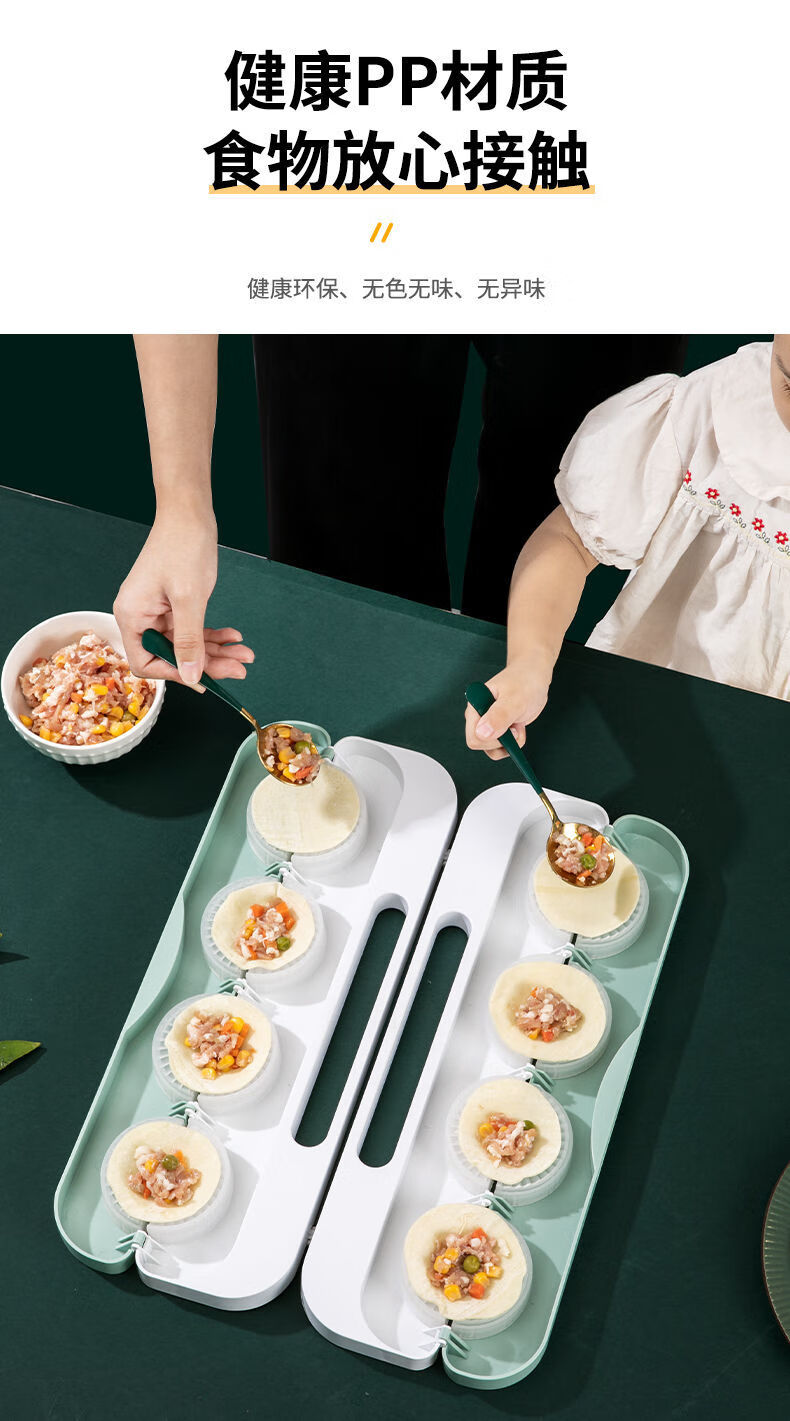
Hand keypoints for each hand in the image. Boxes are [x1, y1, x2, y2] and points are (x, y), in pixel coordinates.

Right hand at [113, 509, 253, 685]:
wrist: (189, 513)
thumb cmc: (182, 546)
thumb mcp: (189, 599)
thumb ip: (189, 641)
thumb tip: (191, 676)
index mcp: (132, 615)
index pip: (146, 662)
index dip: (175, 673)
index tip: (204, 680)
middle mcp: (140, 615)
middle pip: (171, 655)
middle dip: (207, 663)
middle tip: (239, 668)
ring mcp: (157, 610)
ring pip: (186, 643)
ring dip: (216, 650)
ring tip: (245, 654)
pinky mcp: (173, 604)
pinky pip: (192, 628)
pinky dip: (213, 634)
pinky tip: (234, 636)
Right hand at [465, 659, 550, 760]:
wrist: (533, 676)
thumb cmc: (524, 682)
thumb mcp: (514, 699)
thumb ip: (499, 716)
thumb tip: (482, 733)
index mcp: (475, 706)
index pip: (474, 737)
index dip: (493, 739)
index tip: (510, 727)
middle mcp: (478, 716)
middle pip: (481, 744)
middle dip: (502, 741)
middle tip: (515, 725)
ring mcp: (487, 723)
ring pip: (492, 749)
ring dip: (509, 743)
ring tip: (518, 726)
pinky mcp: (497, 728)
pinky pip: (501, 747)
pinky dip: (513, 743)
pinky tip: (518, 727)